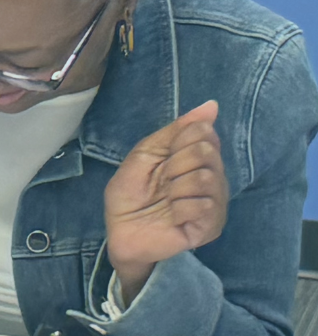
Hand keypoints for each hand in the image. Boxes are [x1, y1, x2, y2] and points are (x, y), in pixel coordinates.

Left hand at [105, 100, 227, 301]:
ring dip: (175, 188)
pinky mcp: (211, 226)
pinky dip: (179, 209)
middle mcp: (213, 177)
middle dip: (172, 165)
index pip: (202, 131)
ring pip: (205, 178)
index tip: (162, 159)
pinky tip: (173, 217)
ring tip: (166, 201)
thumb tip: (212, 105)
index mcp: (197, 158)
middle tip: (161, 183)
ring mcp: (215, 203)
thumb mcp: (145, 154)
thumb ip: (176, 130)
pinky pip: (203, 206)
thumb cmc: (130, 194)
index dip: (175, 142)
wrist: (120, 231)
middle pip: (205, 152)